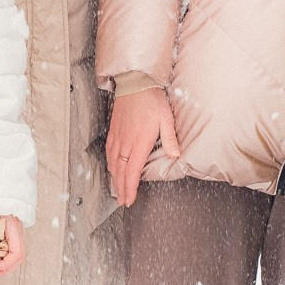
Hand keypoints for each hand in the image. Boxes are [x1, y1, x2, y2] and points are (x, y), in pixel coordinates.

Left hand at [0, 214, 27, 278]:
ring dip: (5, 264)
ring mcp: (15, 233)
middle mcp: (17, 233)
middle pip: (19, 257)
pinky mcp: (10, 232)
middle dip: (5, 269)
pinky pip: (10, 248)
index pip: (17, 253)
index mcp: (14, 229)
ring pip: (16, 254)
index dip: (6, 265)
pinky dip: (2, 257)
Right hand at [105, 85, 181, 207]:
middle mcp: (126, 142)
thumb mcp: (166, 119)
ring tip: (117, 190)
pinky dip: (110, 164)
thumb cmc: (152, 100)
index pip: (133, 171)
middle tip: (122, 201)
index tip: (129, 199)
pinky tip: (111, 169)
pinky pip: (109, 152)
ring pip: (114, 163)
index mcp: (139, 142)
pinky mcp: (114, 130)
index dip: (130, 187)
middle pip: (121, 171)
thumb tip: (175, 155)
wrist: (135, 83)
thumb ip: (169, 139)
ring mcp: (118, 136)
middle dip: (121, 188)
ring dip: (115, 179)